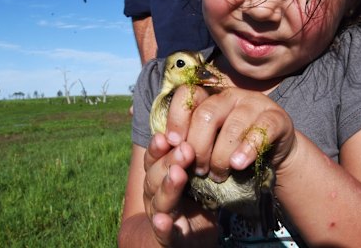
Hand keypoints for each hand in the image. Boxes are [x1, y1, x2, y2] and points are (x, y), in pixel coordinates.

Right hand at [143, 132, 217, 246]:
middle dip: (169, 161)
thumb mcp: (195, 175)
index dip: (156, 148)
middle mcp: (154, 195)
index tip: (165, 136)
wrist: (191, 240)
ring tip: (178, 175)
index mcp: (159, 177)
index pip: (153, 159)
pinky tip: (163, 220)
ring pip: (158, 201)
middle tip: (185, 149)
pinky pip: (163, 232)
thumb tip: (207, 125)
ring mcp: (160, 216)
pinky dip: (162, 226)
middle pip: (154, 176)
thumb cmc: (195, 201)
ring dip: (168, 187)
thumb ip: (195, 156)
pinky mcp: (169, 238)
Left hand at [165, 86, 295, 180]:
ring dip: (221, 156)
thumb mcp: (209, 142)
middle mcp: (230, 96)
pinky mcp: (276, 118)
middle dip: (198, 147)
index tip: (173, 143)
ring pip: (232, 127)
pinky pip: (261, 131)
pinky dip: (247, 150)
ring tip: (218, 175)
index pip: (187, 95)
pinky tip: (239, 164)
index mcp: (209, 97)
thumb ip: (188, 139)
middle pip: (206, 115)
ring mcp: (254, 104)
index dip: (176, 118)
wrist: (272, 155)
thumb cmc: (232, 149)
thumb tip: (164, 145)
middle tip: (198, 170)